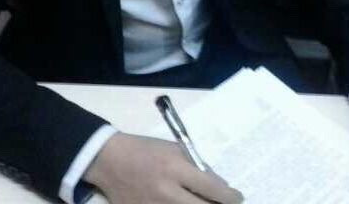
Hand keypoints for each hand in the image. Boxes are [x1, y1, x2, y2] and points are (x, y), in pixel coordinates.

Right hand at [84, 132, 243, 203]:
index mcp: (175, 168)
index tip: (238, 198)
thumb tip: (219, 186)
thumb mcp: (174, 150)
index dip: (230, 197)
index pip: (212, 188)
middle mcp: (167, 191)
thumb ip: (196, 167)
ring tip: (205, 203)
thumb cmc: (146, 150)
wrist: (111, 160)